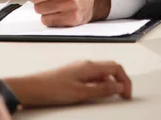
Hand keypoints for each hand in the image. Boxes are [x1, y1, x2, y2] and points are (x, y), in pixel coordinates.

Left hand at [5, 60, 131, 107]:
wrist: (33, 87)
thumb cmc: (53, 87)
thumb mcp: (81, 92)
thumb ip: (102, 89)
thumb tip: (118, 87)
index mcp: (89, 65)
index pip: (116, 66)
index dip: (126, 80)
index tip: (127, 94)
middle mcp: (85, 63)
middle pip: (111, 67)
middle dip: (121, 80)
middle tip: (123, 96)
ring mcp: (79, 67)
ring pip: (102, 72)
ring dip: (111, 82)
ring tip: (112, 96)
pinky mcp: (74, 73)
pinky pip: (93, 75)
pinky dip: (101, 83)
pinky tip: (97, 93)